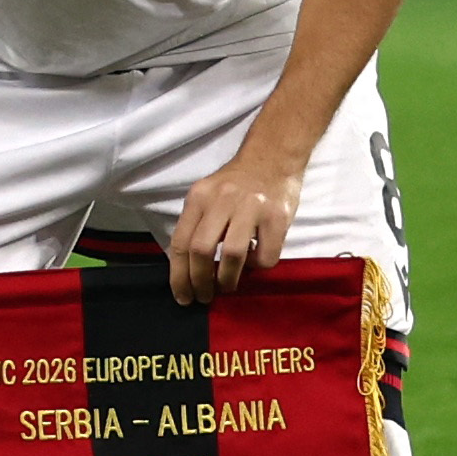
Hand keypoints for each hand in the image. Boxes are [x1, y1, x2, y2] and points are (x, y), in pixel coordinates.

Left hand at [167, 143, 308, 302]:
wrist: (272, 158)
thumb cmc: (236, 185)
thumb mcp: (207, 197)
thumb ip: (197, 226)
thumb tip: (187, 270)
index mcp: (199, 197)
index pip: (181, 242)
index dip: (179, 275)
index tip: (183, 296)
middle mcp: (222, 200)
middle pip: (202, 249)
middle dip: (200, 281)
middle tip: (204, 297)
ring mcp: (252, 207)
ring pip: (234, 254)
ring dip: (228, 279)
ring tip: (228, 286)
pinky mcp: (278, 216)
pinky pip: (266, 255)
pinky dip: (257, 267)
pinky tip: (254, 262)